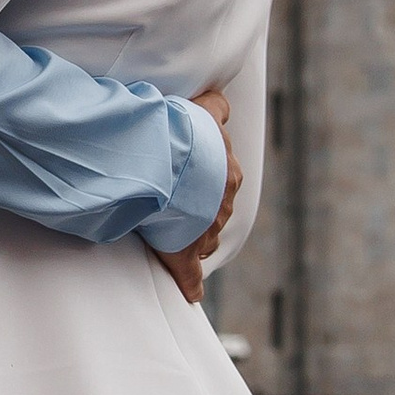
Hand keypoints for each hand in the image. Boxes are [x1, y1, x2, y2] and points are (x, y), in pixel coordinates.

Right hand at [147, 83, 240, 305]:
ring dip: (192, 237)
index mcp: (228, 174)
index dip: (205, 182)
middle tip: (178, 206)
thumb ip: (216, 107)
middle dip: (201, 211)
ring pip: (206, 238)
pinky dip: (192, 285)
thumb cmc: (183, 137)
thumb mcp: (205, 111)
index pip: (223, 182)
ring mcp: (206, 232)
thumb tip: (222, 103)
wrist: (166, 163)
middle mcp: (222, 204)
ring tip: (172, 235)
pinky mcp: (186, 256)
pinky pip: (193, 277)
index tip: (190, 181)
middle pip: (216, 212)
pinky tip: (192, 292)